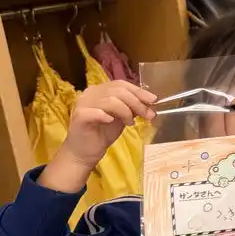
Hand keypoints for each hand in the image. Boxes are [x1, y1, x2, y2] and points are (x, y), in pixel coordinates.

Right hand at [41, 81, 155, 193]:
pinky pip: (95, 111)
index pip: (121, 84)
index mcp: (100, 90)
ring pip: (110, 100)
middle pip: (118, 91)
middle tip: (147, 115)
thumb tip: (150, 102)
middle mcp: (90, 93)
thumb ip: (132, 107)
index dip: (139, 91)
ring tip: (130, 122)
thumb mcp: (122, 117)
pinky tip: (111, 121)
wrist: (85, 152)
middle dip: (137, 102)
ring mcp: (83, 104)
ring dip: (126, 111)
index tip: (153, 100)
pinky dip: (106, 115)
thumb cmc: (103, 132)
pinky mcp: (79, 116)